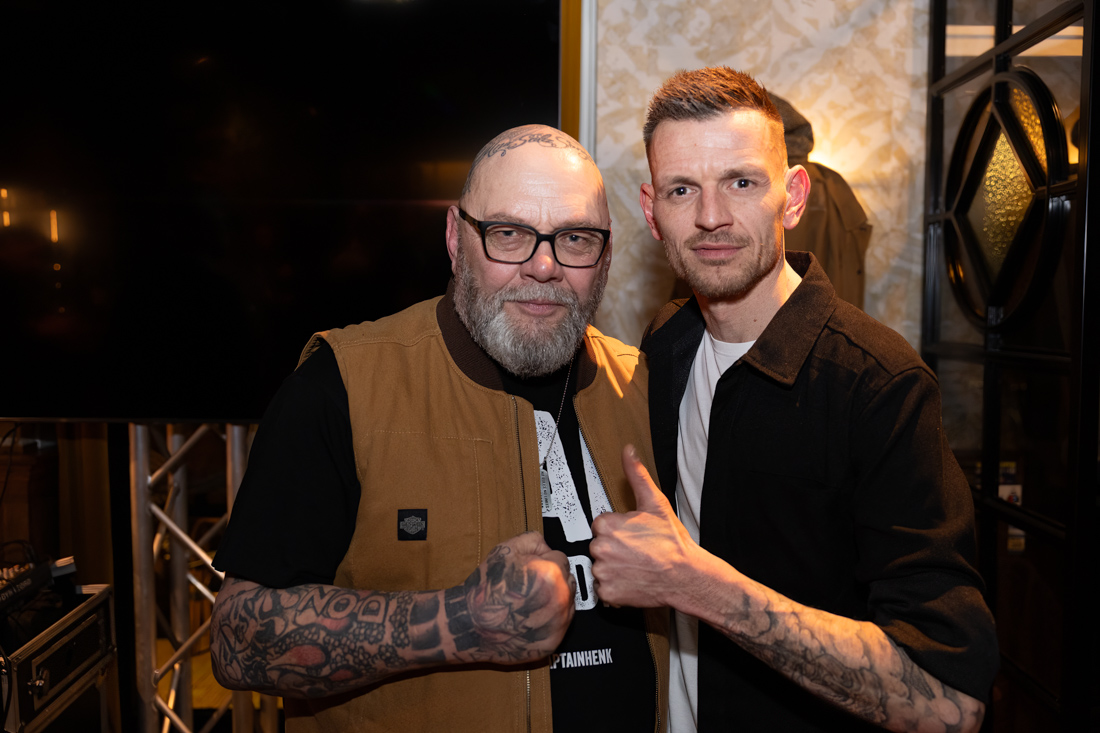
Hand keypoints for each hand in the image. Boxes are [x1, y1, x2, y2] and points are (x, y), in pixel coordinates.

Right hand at [447, 531, 575, 663]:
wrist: (471, 623)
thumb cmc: (487, 588)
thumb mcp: (506, 549)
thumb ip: (534, 540)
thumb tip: (548, 547)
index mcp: (552, 573)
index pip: (562, 559)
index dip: (544, 561)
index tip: (531, 569)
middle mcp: (560, 600)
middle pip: (568, 581)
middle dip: (553, 580)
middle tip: (528, 586)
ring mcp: (559, 624)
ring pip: (567, 603)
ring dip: (554, 600)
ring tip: (527, 603)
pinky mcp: (553, 642)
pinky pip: (561, 625)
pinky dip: (549, 621)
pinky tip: (529, 618)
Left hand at [590, 444, 696, 607]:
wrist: (686, 575)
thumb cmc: (672, 543)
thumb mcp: (655, 503)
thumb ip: (637, 475)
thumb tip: (629, 453)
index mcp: (608, 526)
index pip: (601, 525)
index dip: (617, 529)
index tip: (631, 535)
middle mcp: (601, 548)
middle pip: (598, 545)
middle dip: (614, 547)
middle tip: (635, 550)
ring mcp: (604, 572)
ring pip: (600, 566)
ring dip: (613, 567)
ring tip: (634, 565)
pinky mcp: (608, 593)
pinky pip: (603, 589)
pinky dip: (614, 587)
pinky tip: (631, 579)